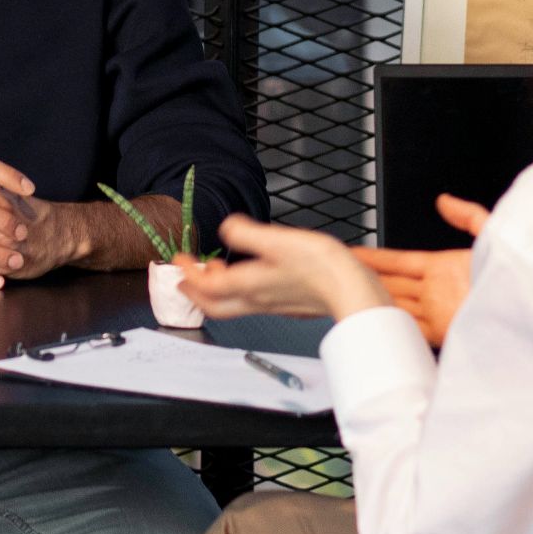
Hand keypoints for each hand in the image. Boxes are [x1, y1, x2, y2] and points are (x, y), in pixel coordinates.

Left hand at [172, 216, 388, 321]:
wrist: (353, 292)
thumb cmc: (321, 268)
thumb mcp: (278, 240)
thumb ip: (247, 234)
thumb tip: (226, 228)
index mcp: (248, 285)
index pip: (205, 287)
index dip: (188, 274)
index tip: (179, 259)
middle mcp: (257, 300)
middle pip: (214, 305)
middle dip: (194, 291)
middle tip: (185, 277)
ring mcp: (272, 306)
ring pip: (232, 305)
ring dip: (216, 290)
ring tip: (213, 272)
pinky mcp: (288, 305)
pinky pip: (252, 302)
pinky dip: (239, 290)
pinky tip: (250, 275)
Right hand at [347, 193, 488, 346]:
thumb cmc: (518, 276)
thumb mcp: (492, 236)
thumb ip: (469, 215)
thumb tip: (445, 201)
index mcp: (445, 266)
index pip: (400, 261)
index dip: (376, 258)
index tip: (354, 255)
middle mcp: (438, 291)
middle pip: (392, 284)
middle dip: (366, 280)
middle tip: (340, 277)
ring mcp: (439, 313)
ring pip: (397, 306)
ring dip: (375, 303)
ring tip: (349, 299)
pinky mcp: (444, 335)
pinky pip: (411, 331)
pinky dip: (393, 327)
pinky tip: (377, 324)